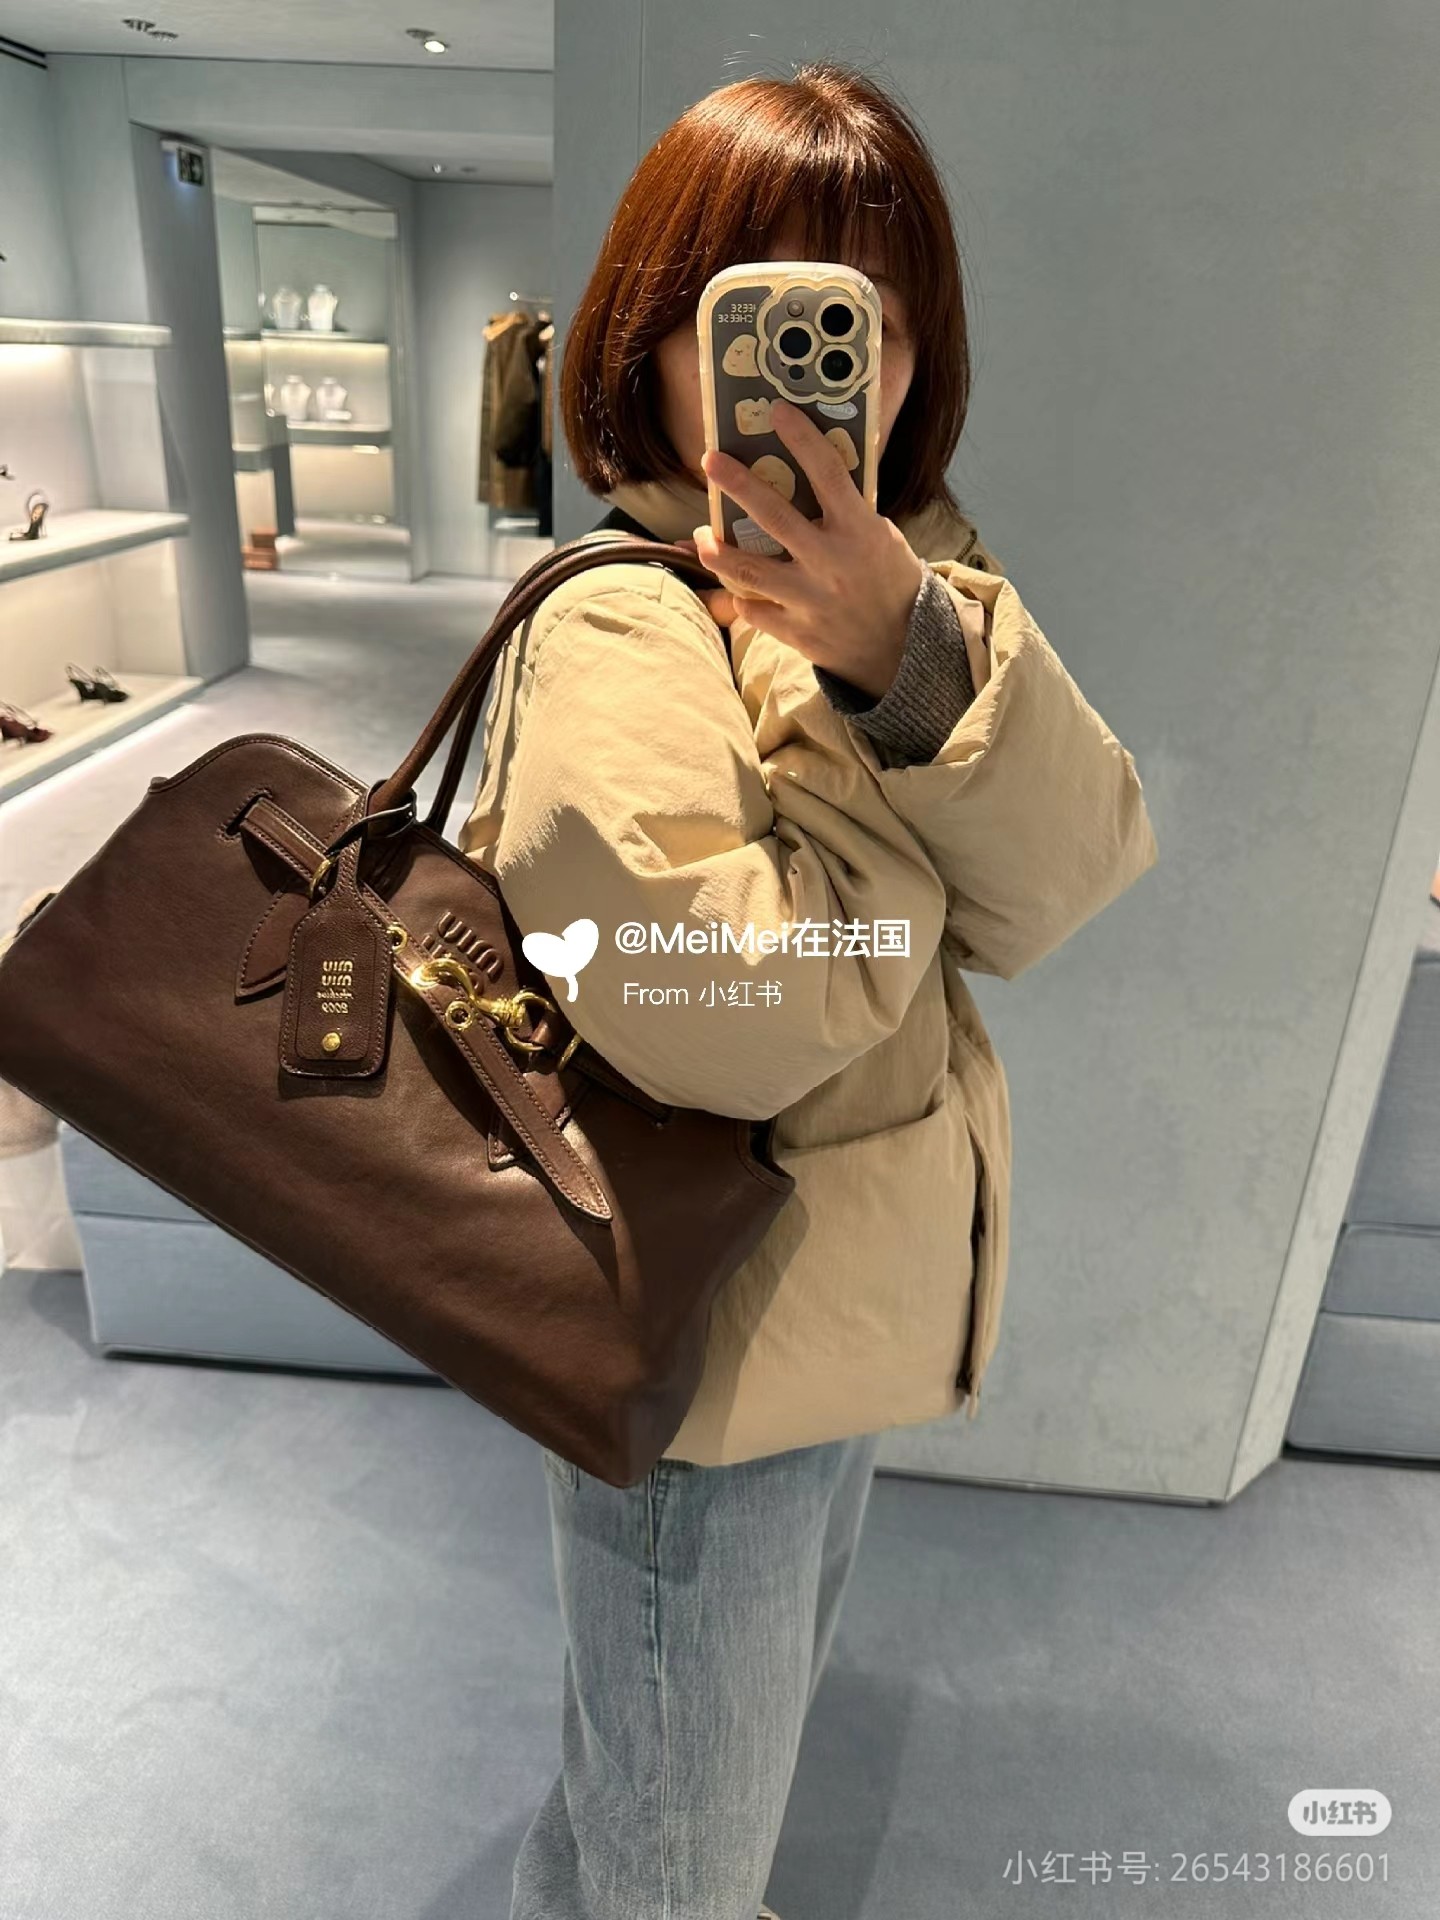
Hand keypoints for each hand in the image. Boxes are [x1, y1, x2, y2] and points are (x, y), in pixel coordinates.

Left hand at [672, 398, 924, 699]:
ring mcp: (811, 600)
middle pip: (774, 517)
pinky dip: (741, 597)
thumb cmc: (890, 583)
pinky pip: (754, 612)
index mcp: (859, 532)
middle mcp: (832, 563)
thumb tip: (813, 472)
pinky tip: (736, 586)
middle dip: (738, 484)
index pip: (829, 474)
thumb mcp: (882, 538)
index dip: (803, 439)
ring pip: (748, 571)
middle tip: (710, 461)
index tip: (778, 411)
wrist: (902, 649)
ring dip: (717, 550)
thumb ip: (848, 512)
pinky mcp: (798, 632)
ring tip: (703, 535)